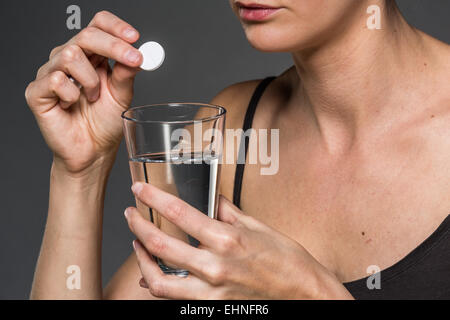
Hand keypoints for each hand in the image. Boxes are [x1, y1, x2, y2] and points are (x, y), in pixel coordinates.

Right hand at [25, 11, 142, 174]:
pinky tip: (73, 106)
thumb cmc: (105, 123)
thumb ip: (126, 72)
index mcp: (91, 55)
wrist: (93, 151)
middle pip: (86, 35)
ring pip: (70, 55)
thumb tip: (139, 53)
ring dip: (90, 80)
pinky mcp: (37, 91)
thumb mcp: (122, 95)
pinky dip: (72, 95)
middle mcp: (69, 59)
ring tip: (93, 98)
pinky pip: (56, 80)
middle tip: (134, 60)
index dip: (115, 27)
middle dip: (113, 46)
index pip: (98, 26)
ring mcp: (50, 73)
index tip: (135, 37)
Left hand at [124, 182, 352, 299]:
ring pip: (157, 281)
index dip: (154, 198)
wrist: (303, 294)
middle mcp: (214, 267)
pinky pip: (172, 299)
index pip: (179, 214)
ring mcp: (210, 291)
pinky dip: (156, 285)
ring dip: (141, 260)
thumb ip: (229, 212)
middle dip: (138, 226)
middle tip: (131, 214)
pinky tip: (151, 274)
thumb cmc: (287, 261)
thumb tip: (213, 199)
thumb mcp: (258, 226)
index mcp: (227, 239)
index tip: (141, 190)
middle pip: (161, 246)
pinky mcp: (211, 306)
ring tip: (137, 244)